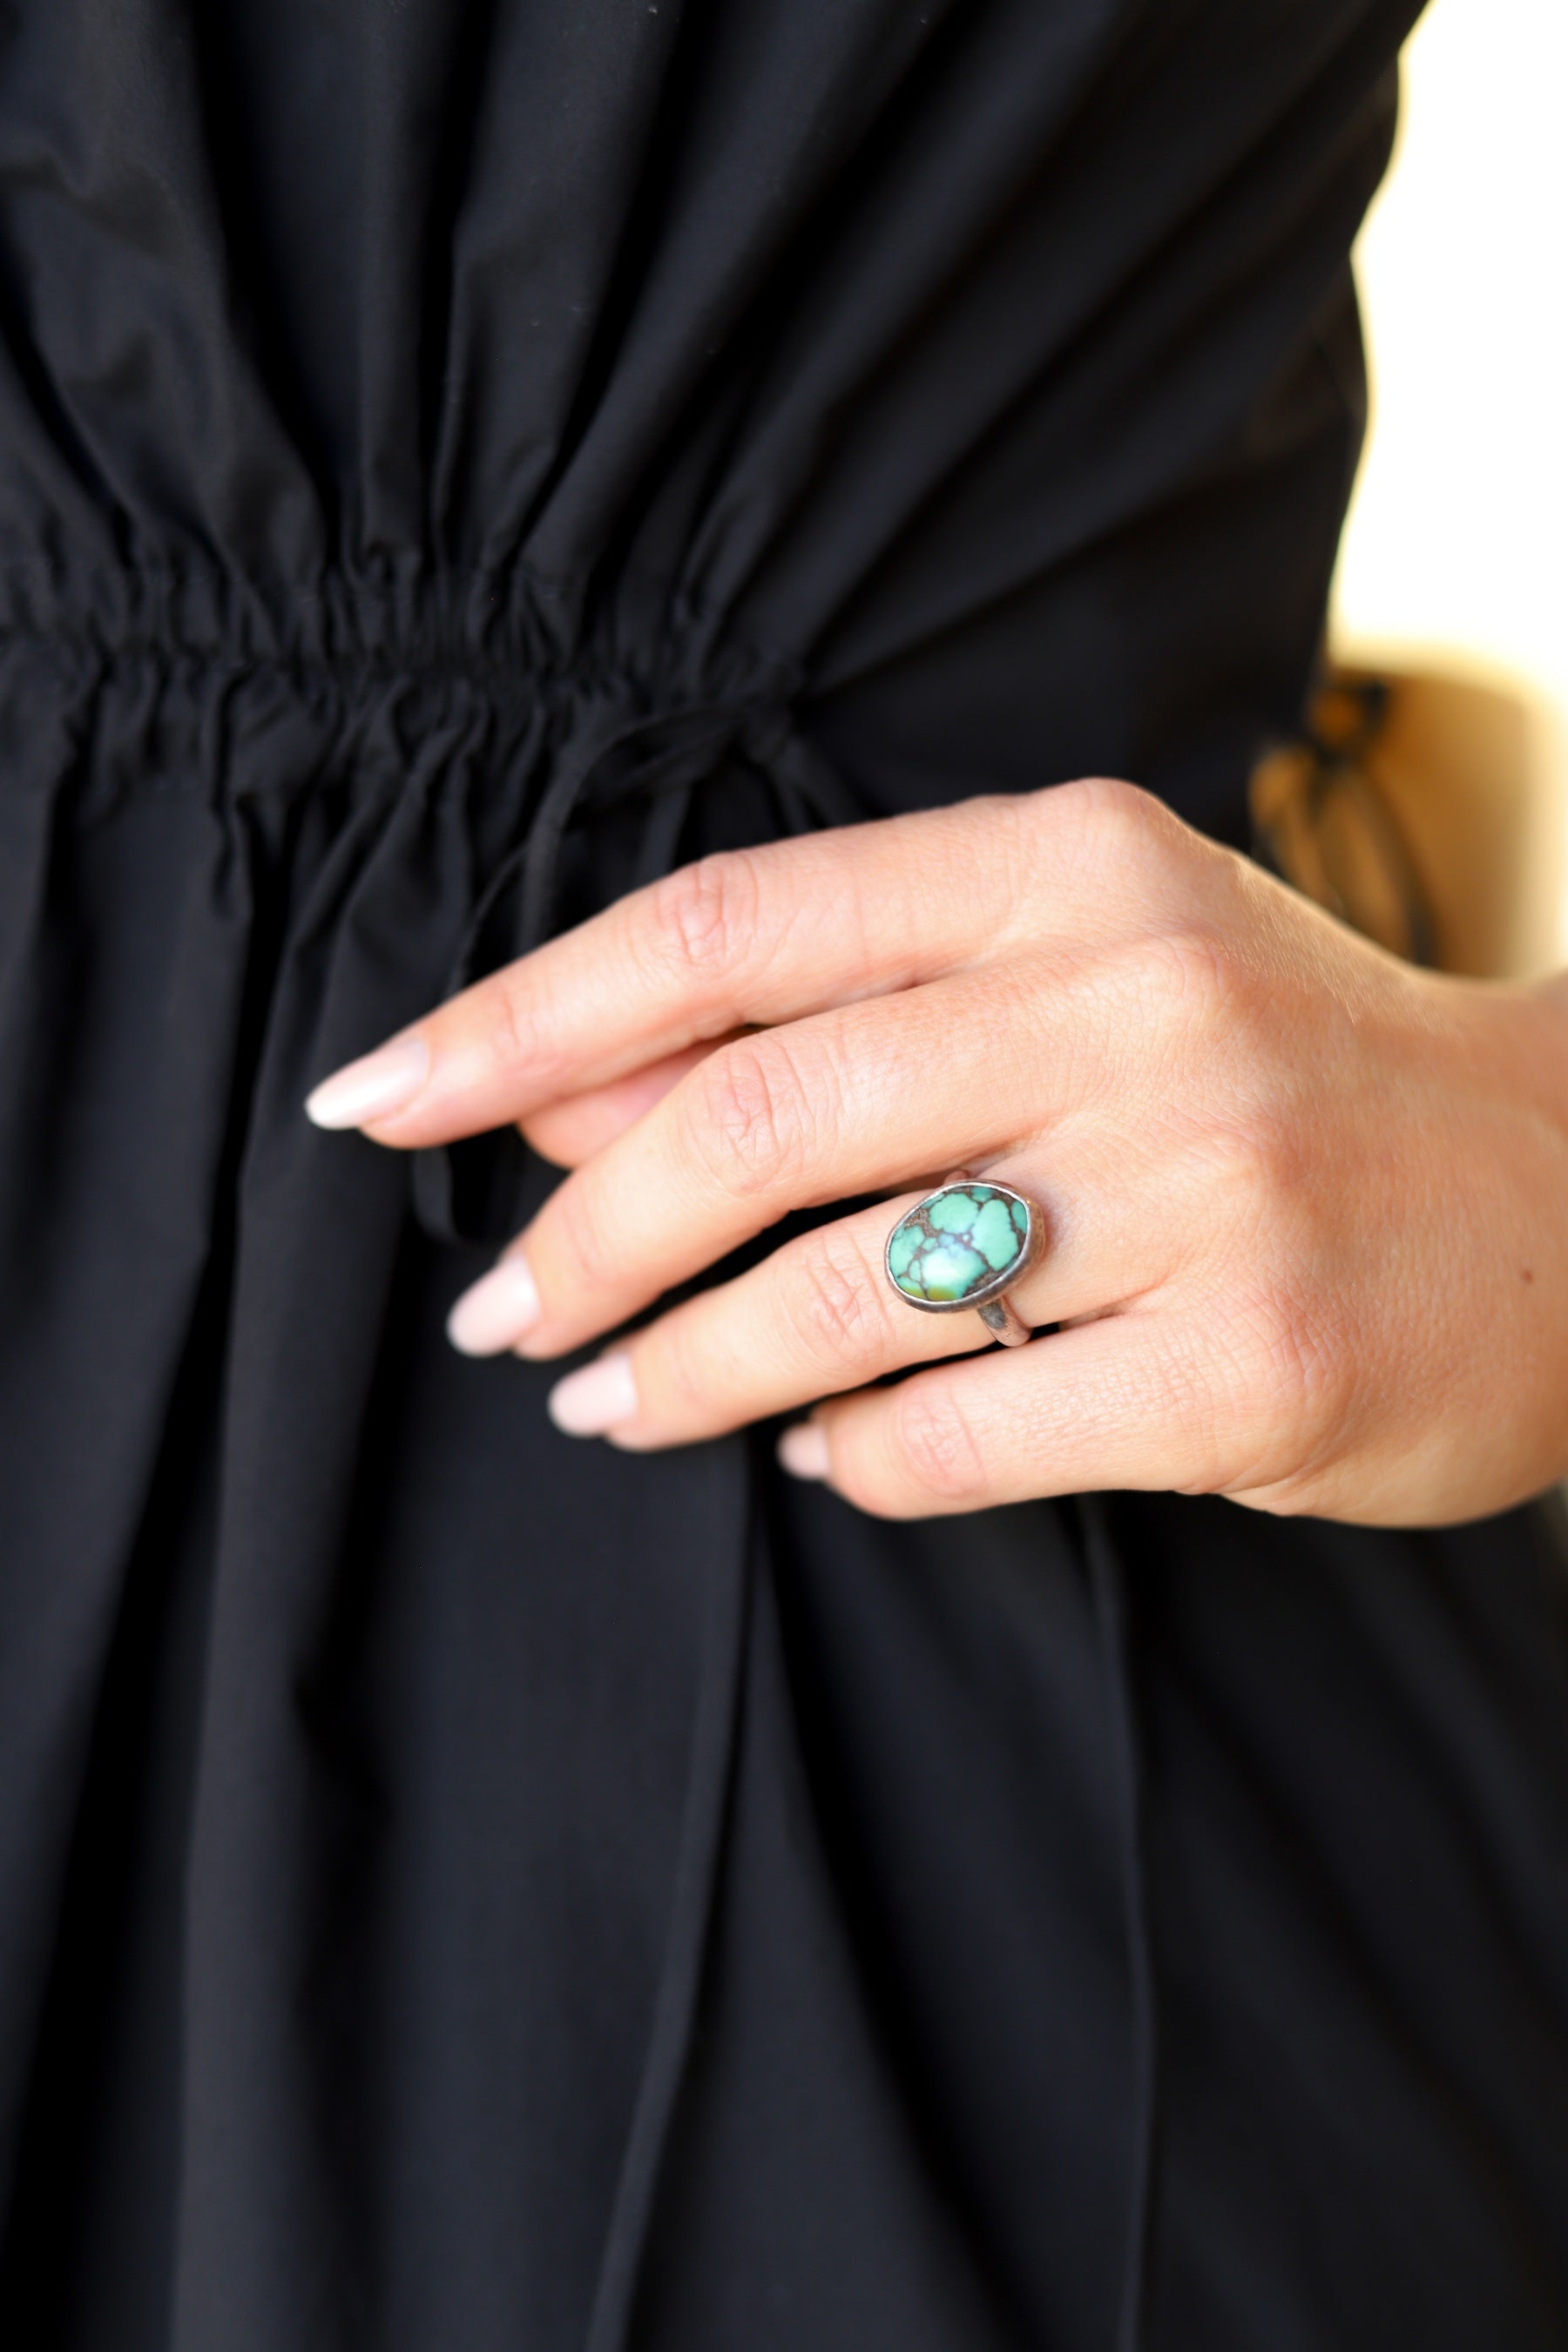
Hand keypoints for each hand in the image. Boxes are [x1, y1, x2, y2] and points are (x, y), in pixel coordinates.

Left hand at [305, 781, 1567, 1524]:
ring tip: (609, 1405)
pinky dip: (854, 1458)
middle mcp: (1133, 997)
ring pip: (837, 1294)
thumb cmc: (1276, 1071)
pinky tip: (823, 1456)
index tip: (386, 1099)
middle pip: (751, 1117)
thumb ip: (841, 1010)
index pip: (725, 928)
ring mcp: (1206, 1184)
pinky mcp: (1254, 1365)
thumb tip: (567, 1092)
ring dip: (679, 1368)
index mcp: (1067, 867)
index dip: (525, 1020)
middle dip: (580, 1237)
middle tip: (500, 1315)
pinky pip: (962, 1433)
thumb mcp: (1076, 970)